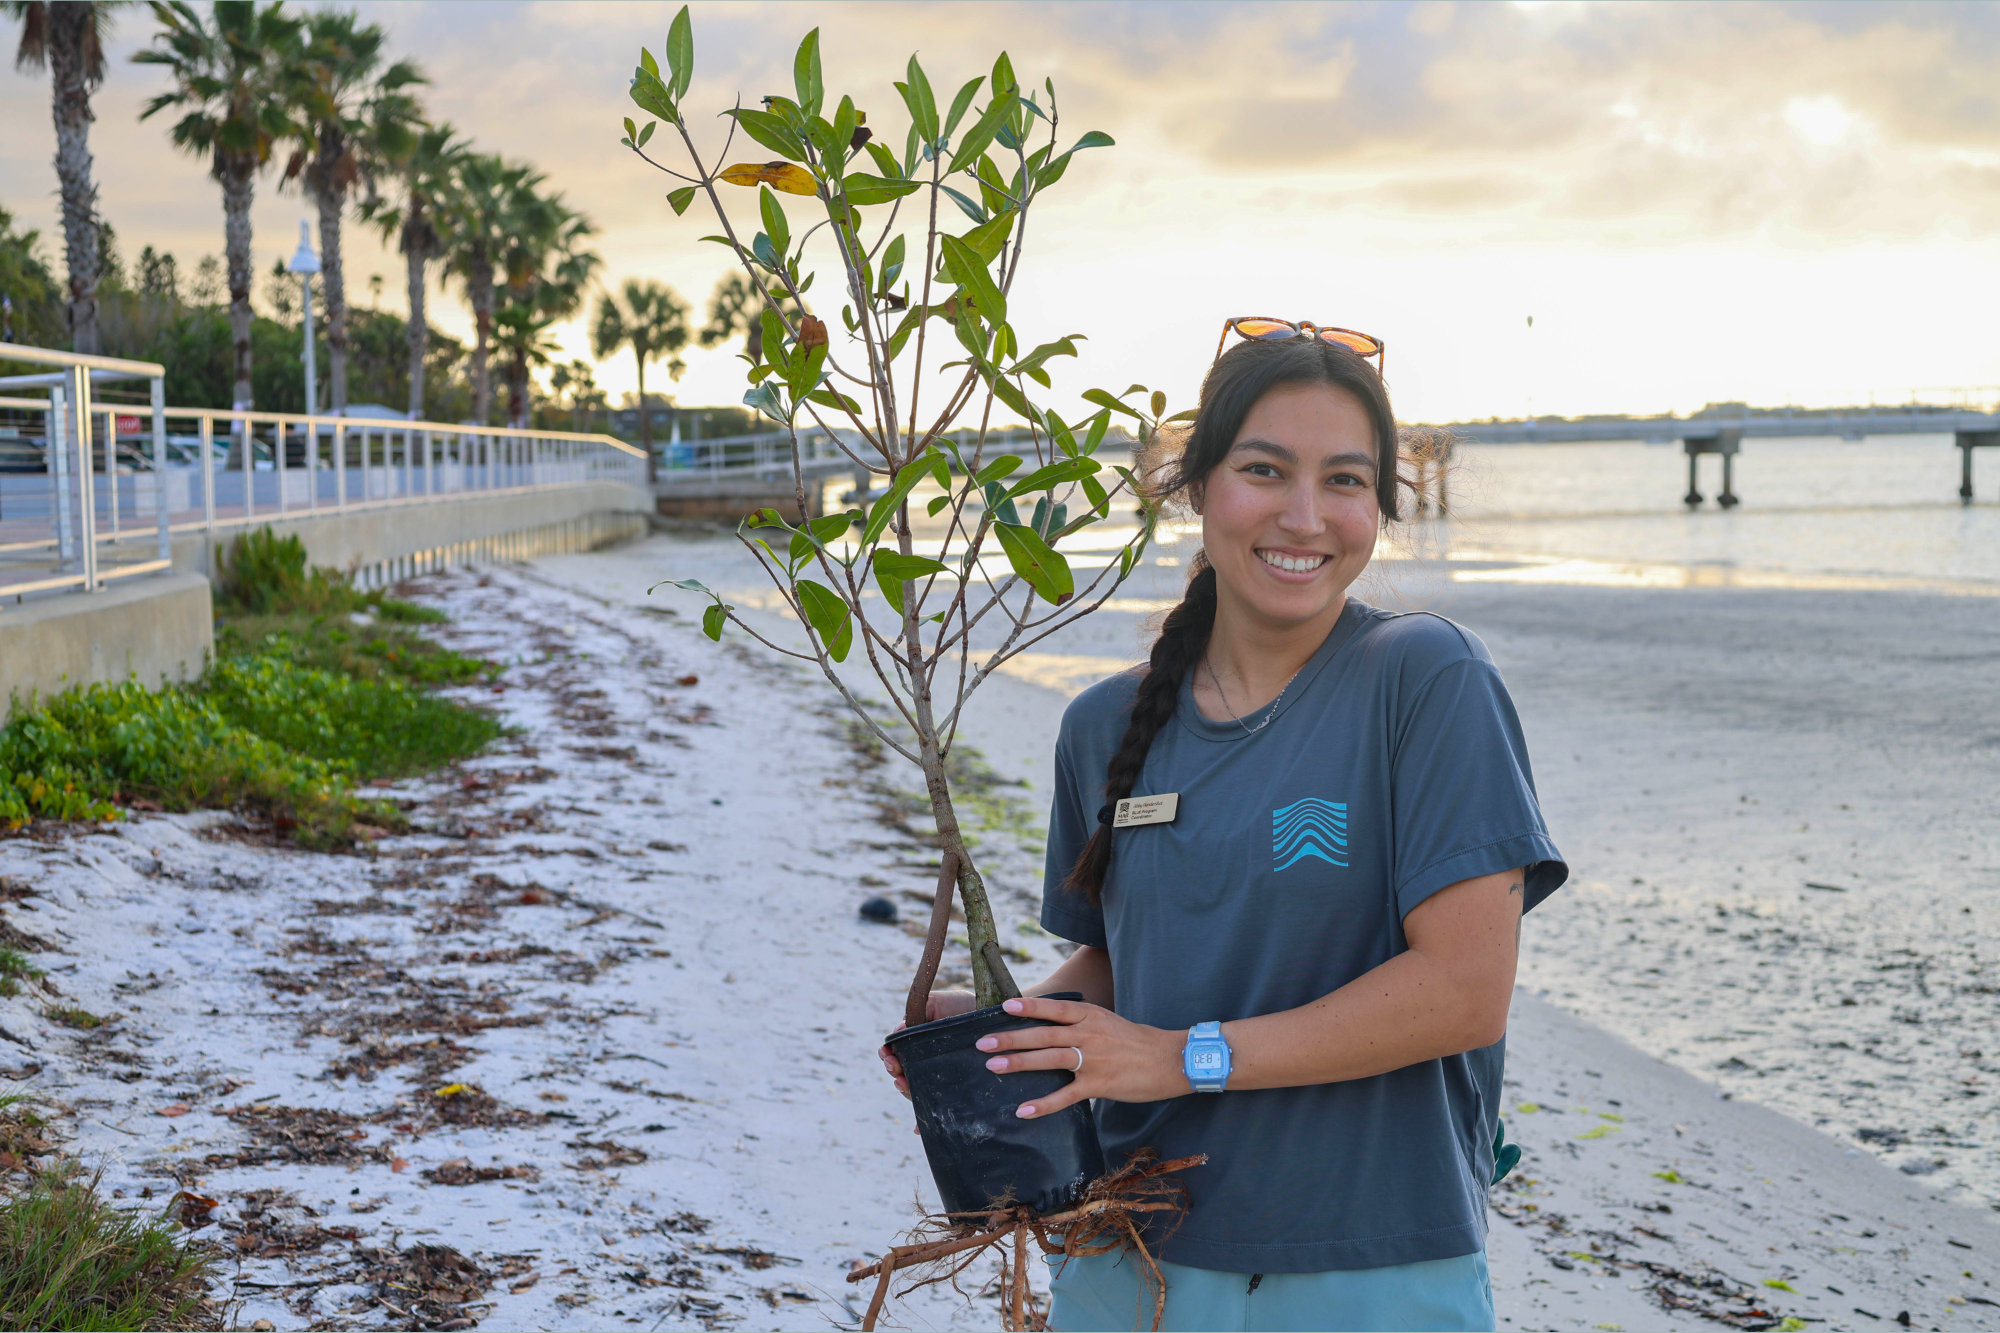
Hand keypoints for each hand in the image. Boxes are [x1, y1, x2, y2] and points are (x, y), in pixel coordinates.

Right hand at [878, 989, 976, 1099]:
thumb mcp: (937, 1003)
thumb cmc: (963, 1006)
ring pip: (913, 1087)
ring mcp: (938, 1074)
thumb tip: (897, 1030)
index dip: (888, 1054)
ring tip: (899, 1081)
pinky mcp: (951, 1086)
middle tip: (892, 1065)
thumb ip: (916, 1014)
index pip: (898, 1052)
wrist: (992, 1016)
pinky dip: (917, 1103)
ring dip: (902, 1085)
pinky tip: (912, 1103)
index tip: (886, 1052)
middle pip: (901, 1071)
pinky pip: (932, 1099)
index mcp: (918, 1041)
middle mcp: (925, 1060)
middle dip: (893, 1069)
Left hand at [976, 995, 1185, 1119]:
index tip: (1005, 1007)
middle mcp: (1090, 1034)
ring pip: (1049, 1059)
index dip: (1030, 1007)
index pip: (1055, 1008)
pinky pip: (1065, 1096)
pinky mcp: (1099, 1085)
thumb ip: (1081, 1024)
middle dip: (1011, 1039)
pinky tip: (1023, 1110)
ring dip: (1018, 1063)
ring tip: (992, 1066)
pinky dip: (1043, 1104)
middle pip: (1044, 1034)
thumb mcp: (1108, 1022)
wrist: (1170, 1060)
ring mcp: (1094, 1060)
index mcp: (1092, 1016)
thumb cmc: (1137, 1042)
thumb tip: (1050, 1028)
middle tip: (982, 1043)